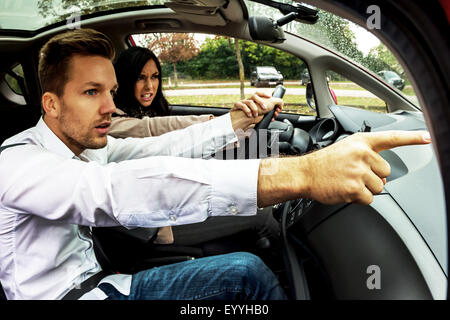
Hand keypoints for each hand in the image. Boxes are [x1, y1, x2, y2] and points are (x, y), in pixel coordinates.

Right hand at [231, 92, 282, 122]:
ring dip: (254, 108)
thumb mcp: (256, 118)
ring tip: (256, 115)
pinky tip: (249, 115)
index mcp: (252, 102)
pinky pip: (242, 105)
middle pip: (254, 95)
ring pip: (249, 101)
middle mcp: (247, 101)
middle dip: (261, 101)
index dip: (264, 94)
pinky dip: (247, 110)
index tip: (270, 97)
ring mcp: (242, 103)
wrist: (234, 123)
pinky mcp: (236, 106)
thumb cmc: (245, 121)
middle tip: (265, 108)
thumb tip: (272, 117)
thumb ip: (263, 116)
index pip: (258, 94)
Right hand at [302, 131, 431, 204]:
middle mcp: (362, 155)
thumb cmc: (324, 163)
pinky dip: (359, 198)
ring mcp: (358, 172)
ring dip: (366, 189)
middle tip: (355, 175)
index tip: (427, 137)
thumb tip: (382, 170)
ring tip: (349, 182)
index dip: (412, 138)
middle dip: (373, 177)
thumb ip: (365, 153)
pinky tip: (346, 191)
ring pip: (379, 187)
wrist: (305, 173)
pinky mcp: (354, 188)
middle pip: (386, 172)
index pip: (391, 138)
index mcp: (361, 142)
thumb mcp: (346, 148)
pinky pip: (369, 198)